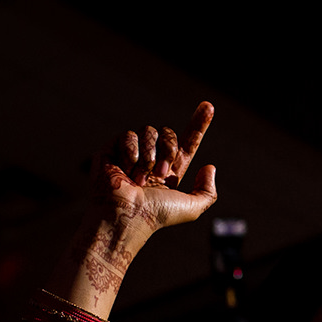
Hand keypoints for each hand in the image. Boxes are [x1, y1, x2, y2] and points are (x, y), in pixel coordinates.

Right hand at [92, 101, 219, 234]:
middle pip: (168, 133)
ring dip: (149, 156)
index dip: (198, 125)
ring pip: (149, 131)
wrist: (125, 215)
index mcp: (169, 172)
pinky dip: (131, 152)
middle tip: (161, 173)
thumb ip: (208, 192)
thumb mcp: (192, 208)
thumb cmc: (156, 215)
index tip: (208, 106)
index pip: (186, 143)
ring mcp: (131, 154)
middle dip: (168, 149)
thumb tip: (209, 167)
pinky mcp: (112, 150)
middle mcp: (151, 161)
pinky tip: (124, 169)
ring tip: (139, 178)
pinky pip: (128, 135)